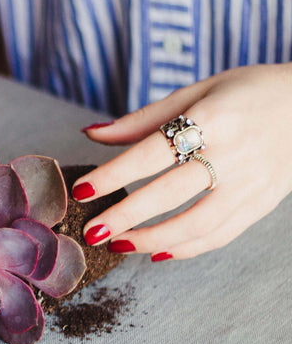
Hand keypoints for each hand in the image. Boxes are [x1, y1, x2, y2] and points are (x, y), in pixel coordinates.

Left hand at [73, 63, 291, 261]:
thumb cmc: (247, 92)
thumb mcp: (196, 92)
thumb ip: (142, 120)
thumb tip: (91, 135)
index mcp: (212, 119)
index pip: (151, 153)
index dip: (113, 175)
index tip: (81, 191)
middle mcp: (233, 153)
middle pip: (169, 193)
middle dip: (125, 216)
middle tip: (91, 230)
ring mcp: (252, 182)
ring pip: (196, 224)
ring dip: (152, 240)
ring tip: (118, 244)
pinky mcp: (263, 202)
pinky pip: (221, 234)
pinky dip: (187, 248)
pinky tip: (156, 251)